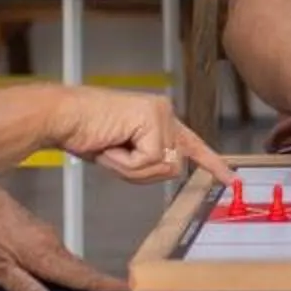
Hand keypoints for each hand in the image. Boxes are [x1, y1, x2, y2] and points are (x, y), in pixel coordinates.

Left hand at [0, 182, 125, 290]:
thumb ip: (20, 286)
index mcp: (45, 254)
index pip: (83, 275)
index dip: (106, 286)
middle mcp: (51, 243)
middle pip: (80, 270)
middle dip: (98, 286)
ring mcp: (44, 234)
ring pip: (67, 262)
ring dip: (79, 278)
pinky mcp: (34, 231)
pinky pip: (56, 255)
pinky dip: (63, 269)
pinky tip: (56, 280)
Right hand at [45, 89, 230, 186]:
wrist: (62, 117)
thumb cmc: (85, 133)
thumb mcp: (123, 154)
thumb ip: (148, 162)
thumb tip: (170, 169)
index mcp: (159, 119)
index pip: (191, 145)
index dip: (211, 163)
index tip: (229, 178)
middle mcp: (165, 112)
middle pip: (174, 167)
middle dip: (142, 173)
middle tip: (114, 155)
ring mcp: (161, 113)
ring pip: (162, 166)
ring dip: (131, 168)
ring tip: (111, 146)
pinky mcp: (152, 119)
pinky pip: (147, 161)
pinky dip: (124, 162)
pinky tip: (110, 144)